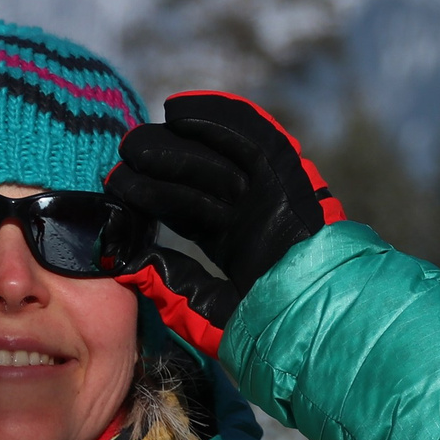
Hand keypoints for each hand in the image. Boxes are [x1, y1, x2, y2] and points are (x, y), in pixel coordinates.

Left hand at [105, 92, 344, 354]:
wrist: (322, 320)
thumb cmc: (273, 328)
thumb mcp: (209, 313)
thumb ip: (171, 287)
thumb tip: (126, 265)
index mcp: (237, 246)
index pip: (186, 210)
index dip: (152, 194)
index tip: (117, 186)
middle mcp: (252, 215)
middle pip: (198, 179)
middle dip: (160, 164)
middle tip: (123, 153)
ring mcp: (273, 195)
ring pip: (219, 155)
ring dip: (179, 141)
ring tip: (140, 135)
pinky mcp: (291, 177)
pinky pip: (253, 138)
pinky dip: (218, 118)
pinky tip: (179, 110)